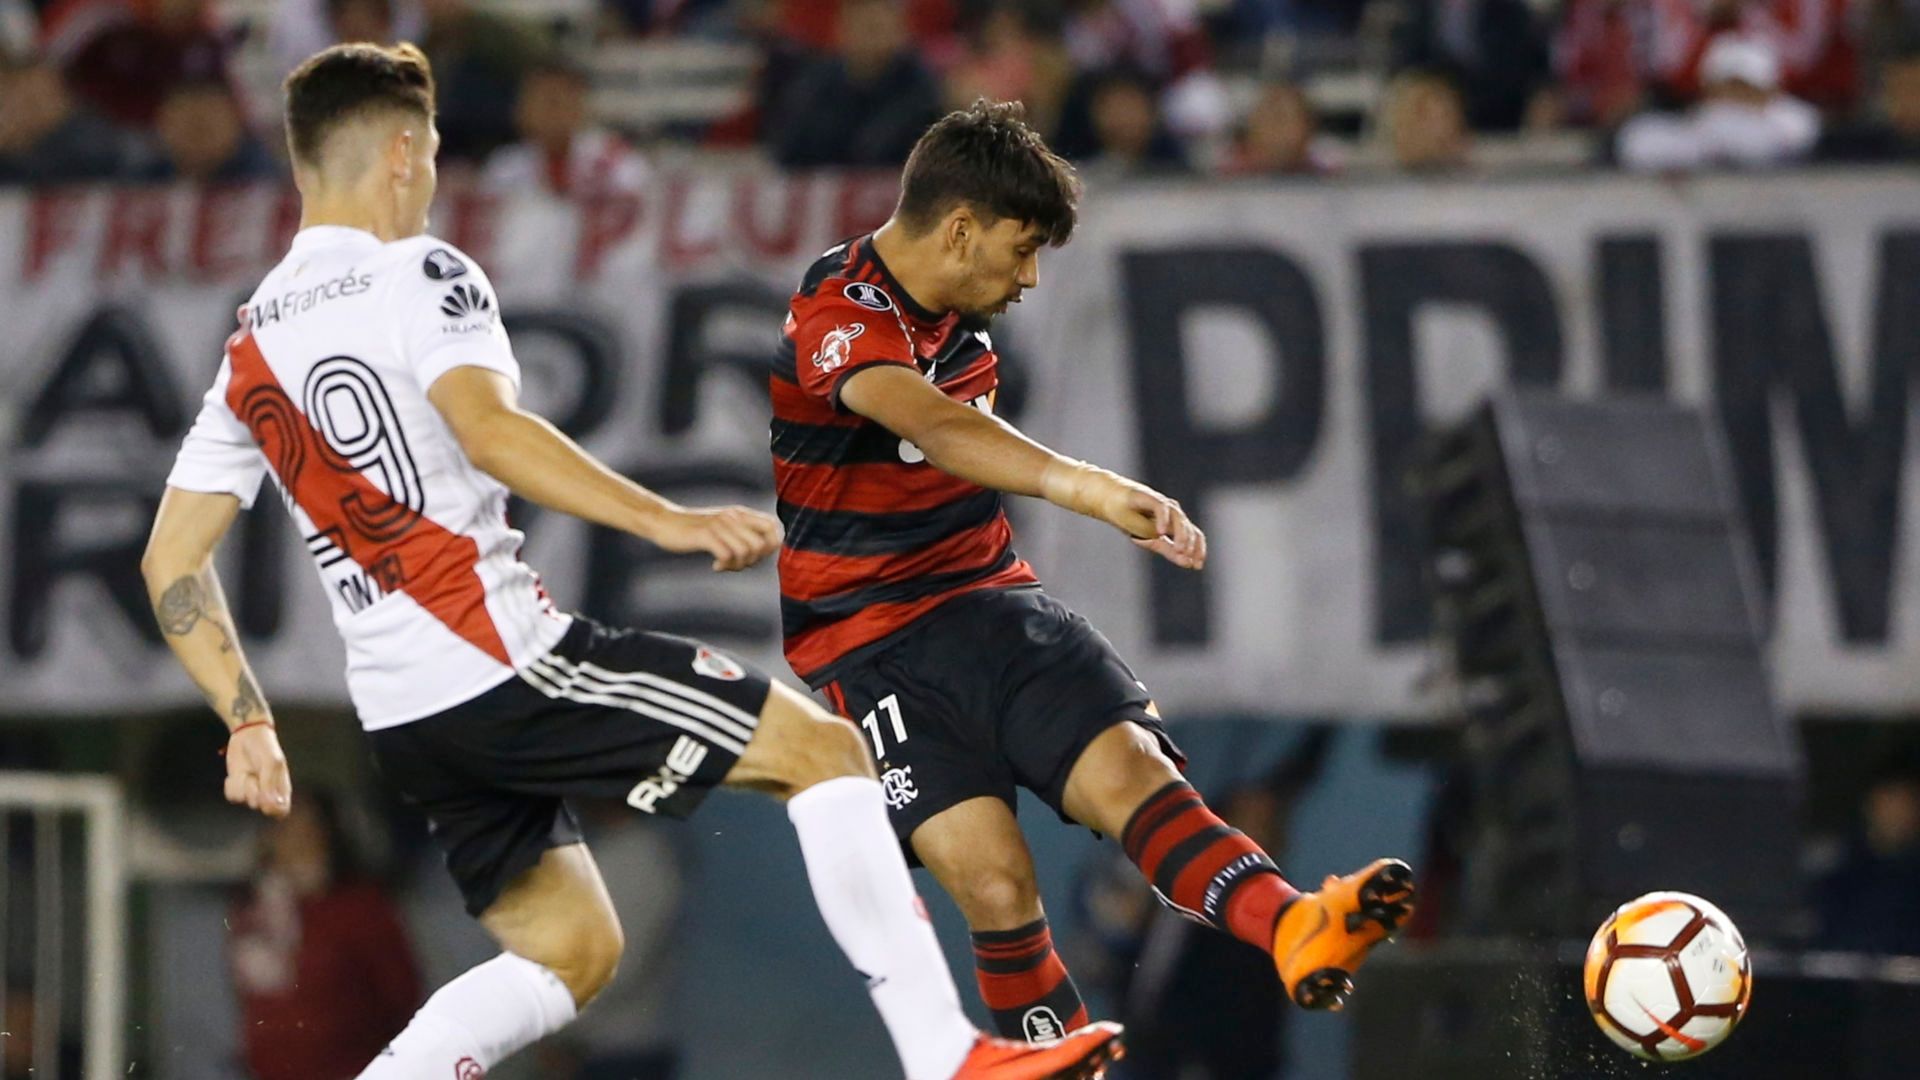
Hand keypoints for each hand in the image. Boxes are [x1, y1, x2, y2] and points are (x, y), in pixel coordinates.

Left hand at [225, 725, 291, 817]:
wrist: (247, 734)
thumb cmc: (265, 747)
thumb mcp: (271, 763)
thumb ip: (270, 784)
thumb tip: (269, 804)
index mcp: (282, 788)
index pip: (282, 811)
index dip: (274, 810)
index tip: (267, 801)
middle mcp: (267, 793)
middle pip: (259, 806)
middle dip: (254, 791)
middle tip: (256, 775)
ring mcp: (251, 791)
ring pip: (243, 801)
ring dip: (242, 785)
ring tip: (247, 772)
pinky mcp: (237, 788)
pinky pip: (232, 797)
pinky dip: (232, 784)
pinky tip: (238, 774)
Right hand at [652, 505, 783, 571]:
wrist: (664, 522)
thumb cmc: (694, 530)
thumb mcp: (722, 527)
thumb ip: (741, 534)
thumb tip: (761, 553)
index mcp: (740, 513)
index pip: (773, 526)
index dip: (771, 545)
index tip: (755, 556)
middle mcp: (733, 517)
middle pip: (763, 543)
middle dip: (756, 560)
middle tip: (739, 564)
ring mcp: (719, 525)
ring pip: (747, 551)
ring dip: (739, 565)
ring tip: (725, 566)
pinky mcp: (705, 535)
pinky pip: (727, 555)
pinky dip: (724, 565)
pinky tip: (715, 566)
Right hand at [1107, 481, 1206, 570]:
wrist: (1110, 502)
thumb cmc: (1130, 520)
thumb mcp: (1151, 541)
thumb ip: (1169, 550)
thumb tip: (1189, 563)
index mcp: (1176, 524)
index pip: (1195, 536)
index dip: (1199, 550)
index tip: (1197, 566)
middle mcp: (1173, 514)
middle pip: (1189, 528)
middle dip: (1191, 544)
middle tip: (1186, 556)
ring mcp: (1163, 504)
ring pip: (1179, 518)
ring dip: (1181, 534)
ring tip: (1179, 549)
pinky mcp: (1150, 496)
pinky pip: (1162, 507)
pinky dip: (1163, 519)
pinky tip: (1160, 532)